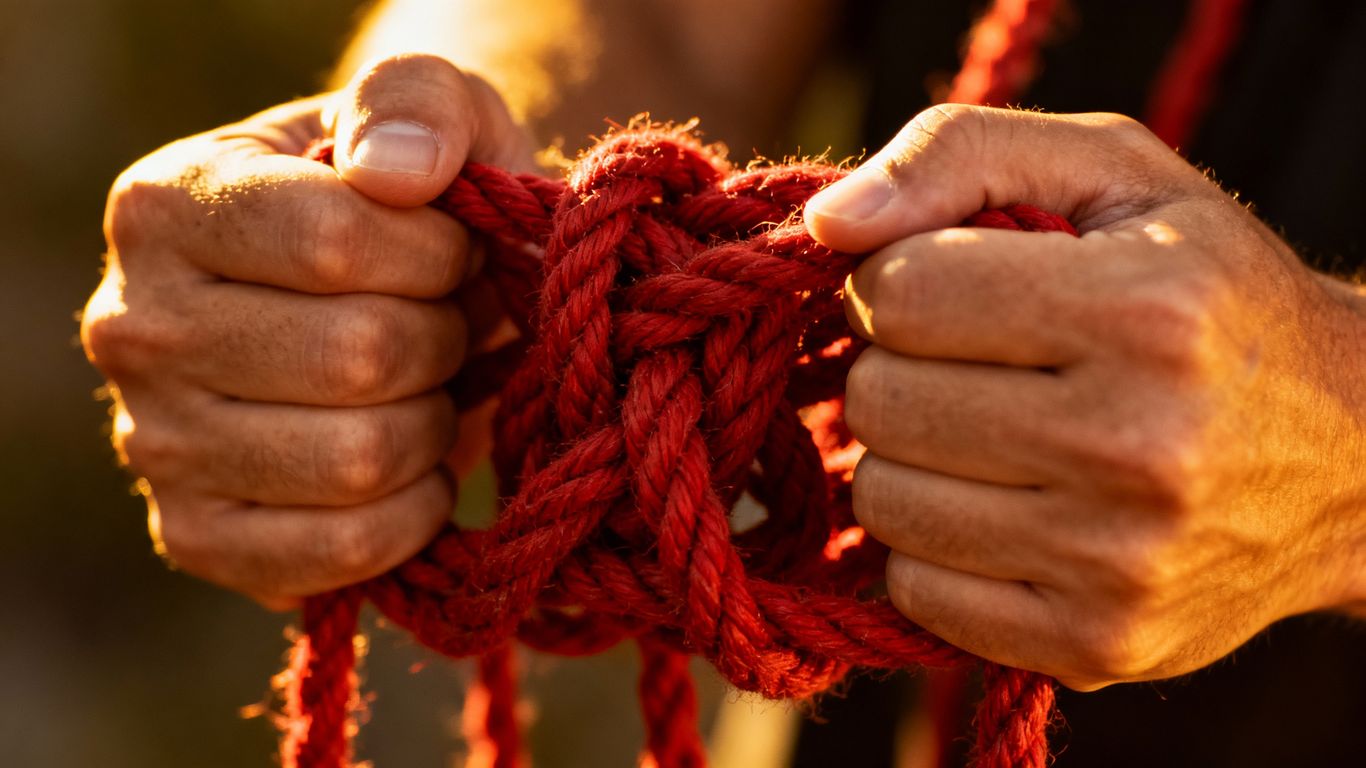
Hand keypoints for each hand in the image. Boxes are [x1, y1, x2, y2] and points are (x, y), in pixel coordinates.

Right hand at [81, 54, 533, 608]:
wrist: (398, 301)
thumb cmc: (416, 205)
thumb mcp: (430, 117)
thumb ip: (417, 103)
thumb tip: (393, 174)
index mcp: (167, 205)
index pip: (335, 242)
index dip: (436, 253)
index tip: (452, 248)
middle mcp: (133, 327)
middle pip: (358, 357)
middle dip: (444, 340)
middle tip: (446, 324)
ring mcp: (154, 444)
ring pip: (360, 459)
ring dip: (437, 424)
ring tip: (428, 386)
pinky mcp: (199, 538)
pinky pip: (342, 553)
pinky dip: (415, 512)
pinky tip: (419, 467)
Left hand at [804, 105, 1365, 689]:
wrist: (1350, 457)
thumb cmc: (1206, 291)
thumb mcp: (1112, 174)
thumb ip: (959, 155)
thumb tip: (827, 223)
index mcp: (1143, 311)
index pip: (900, 294)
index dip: (897, 281)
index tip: (946, 285)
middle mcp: (1138, 445)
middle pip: (878, 402)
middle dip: (896, 369)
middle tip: (966, 363)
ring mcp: (1118, 563)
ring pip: (882, 501)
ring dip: (907, 459)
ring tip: (983, 432)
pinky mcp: (1098, 643)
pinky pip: (916, 593)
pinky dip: (932, 544)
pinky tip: (997, 506)